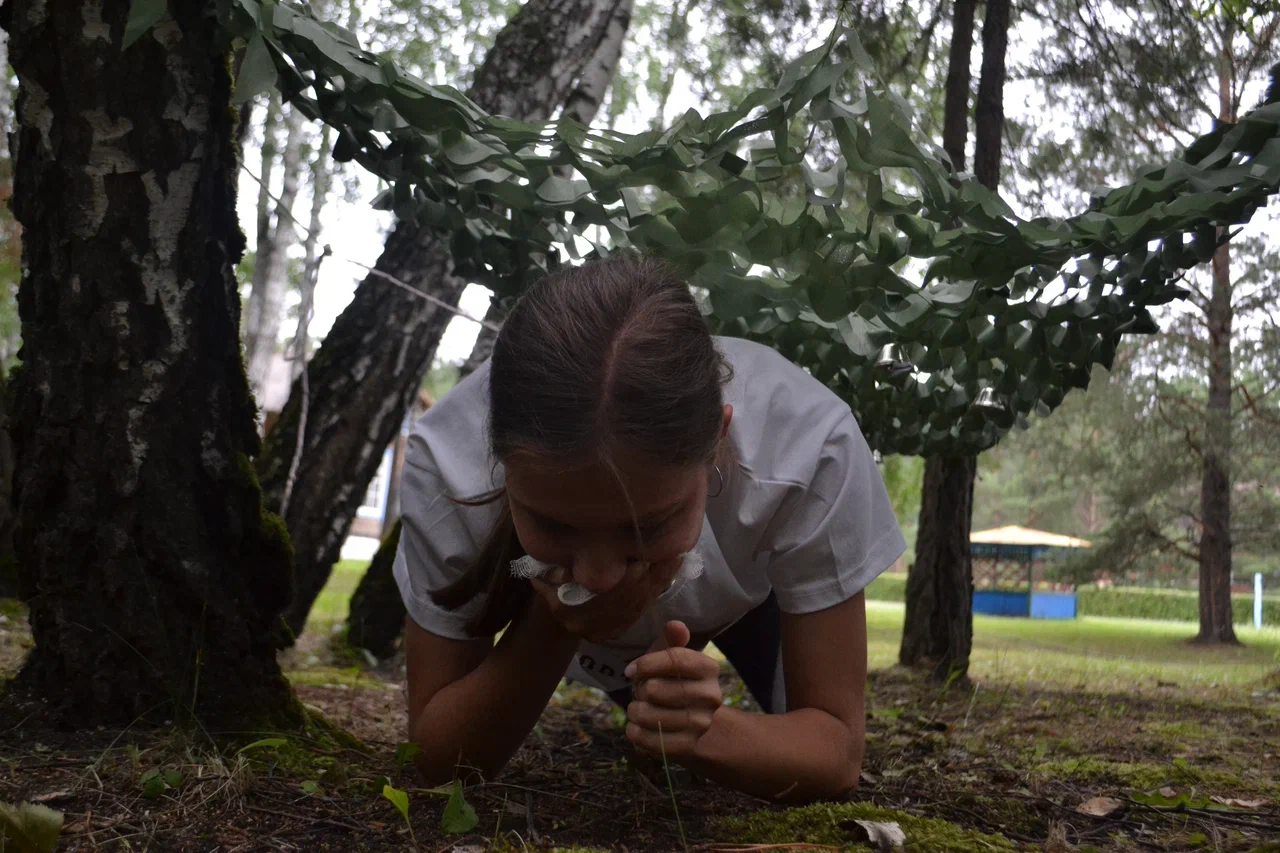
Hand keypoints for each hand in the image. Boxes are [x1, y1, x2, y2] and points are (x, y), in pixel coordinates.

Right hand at [527, 559, 681, 643]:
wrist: (560, 619)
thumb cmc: (553, 592)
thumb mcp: (546, 586)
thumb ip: (548, 579)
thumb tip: (548, 570)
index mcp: (574, 617)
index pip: (608, 598)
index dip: (628, 580)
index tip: (643, 560)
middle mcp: (595, 628)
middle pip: (631, 600)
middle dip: (652, 576)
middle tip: (669, 553)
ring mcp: (611, 630)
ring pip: (642, 603)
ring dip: (662, 579)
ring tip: (677, 555)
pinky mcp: (624, 627)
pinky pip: (646, 605)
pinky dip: (660, 585)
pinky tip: (672, 568)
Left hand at [623, 620, 722, 760]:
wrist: (690, 723)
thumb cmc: (672, 682)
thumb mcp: (669, 658)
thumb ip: (670, 640)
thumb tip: (676, 624)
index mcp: (708, 668)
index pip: (675, 659)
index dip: (646, 664)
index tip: (630, 670)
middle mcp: (711, 696)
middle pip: (656, 689)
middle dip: (640, 690)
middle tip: (641, 693)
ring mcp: (702, 724)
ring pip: (650, 716)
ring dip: (635, 712)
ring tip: (637, 710)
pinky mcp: (689, 746)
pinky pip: (650, 741)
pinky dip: (636, 734)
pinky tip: (636, 728)